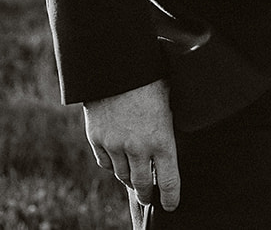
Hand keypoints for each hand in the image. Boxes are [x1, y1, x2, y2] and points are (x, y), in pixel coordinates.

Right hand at [85, 81, 180, 211]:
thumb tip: (172, 138)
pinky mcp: (97, 139)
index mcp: (162, 140)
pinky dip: (112, 164)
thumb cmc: (150, 79)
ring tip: (134, 177)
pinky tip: (118, 159)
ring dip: (129, 178)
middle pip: (142, 185)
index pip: (168, 181)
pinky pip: (105, 162)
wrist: (116, 65)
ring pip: (122, 175)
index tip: (171, 205)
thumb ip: (169, 126)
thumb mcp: (170, 102)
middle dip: (146, 194)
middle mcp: (138, 148)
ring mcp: (115, 145)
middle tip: (149, 197)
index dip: (170, 197)